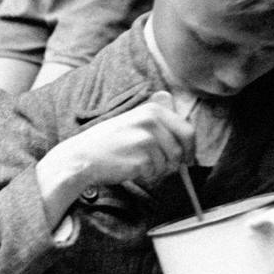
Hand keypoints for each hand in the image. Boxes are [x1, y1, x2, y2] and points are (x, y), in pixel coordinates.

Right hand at [48, 92, 192, 192]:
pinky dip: (147, 176)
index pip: (187, 130)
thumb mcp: (131, 119)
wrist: (81, 157)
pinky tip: (130, 169)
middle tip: (166, 168)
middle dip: (177, 162)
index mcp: (152, 110)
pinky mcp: (143, 157)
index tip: (188, 159)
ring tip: (138, 165)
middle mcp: (152, 122)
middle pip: (182, 148)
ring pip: (170, 163)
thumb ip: (154, 115)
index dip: (191, 148)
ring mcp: (147, 139)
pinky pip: (156, 172)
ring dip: (158, 170)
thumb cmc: (106, 142)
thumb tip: (170, 97)